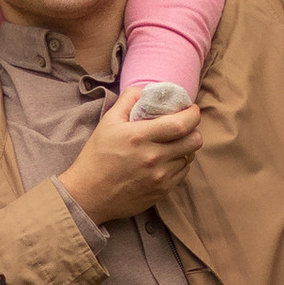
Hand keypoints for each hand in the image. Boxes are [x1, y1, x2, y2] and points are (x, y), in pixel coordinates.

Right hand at [59, 84, 202, 224]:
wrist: (89, 195)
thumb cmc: (97, 156)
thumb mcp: (108, 122)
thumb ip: (129, 100)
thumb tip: (147, 89)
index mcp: (140, 137)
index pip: (182, 123)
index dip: (193, 114)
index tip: (190, 109)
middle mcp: (153, 157)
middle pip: (194, 141)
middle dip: (194, 130)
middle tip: (184, 126)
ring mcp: (160, 177)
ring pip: (190, 157)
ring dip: (186, 148)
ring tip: (172, 144)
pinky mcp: (162, 191)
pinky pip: (183, 173)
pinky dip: (179, 164)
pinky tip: (165, 161)